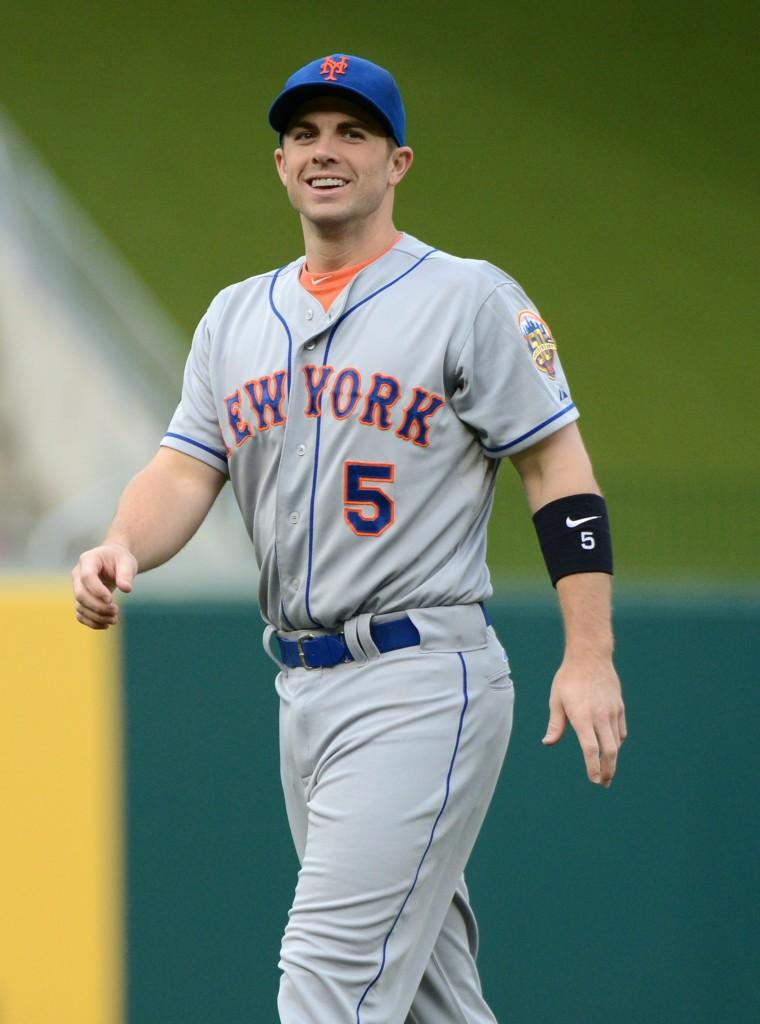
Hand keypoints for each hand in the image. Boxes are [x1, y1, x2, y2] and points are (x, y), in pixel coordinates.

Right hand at [71, 543, 137, 629]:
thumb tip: (126, 589)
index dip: (97, 590)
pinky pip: (80, 614)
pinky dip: (91, 622)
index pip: (87, 577)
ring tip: (114, 619)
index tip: (110, 600)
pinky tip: (106, 625)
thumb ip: (126, 574)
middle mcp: (78, 574)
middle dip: (98, 606)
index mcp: (88, 560)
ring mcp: (77, 587)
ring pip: (80, 606)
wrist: (114, 561)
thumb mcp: (127, 562)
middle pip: (81, 594)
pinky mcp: (80, 599)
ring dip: (96, 616)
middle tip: (116, 610)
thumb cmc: (120, 560)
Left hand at [542, 656, 626, 786]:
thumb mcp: (556, 700)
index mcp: (583, 716)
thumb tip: (548, 743)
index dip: (593, 767)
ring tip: (607, 770)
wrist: (590, 656)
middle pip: (610, 751)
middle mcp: (600, 716)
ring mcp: (613, 711)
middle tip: (604, 782)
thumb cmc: (568, 678)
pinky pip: (620, 731)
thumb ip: (555, 724)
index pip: (591, 748)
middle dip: (608, 770)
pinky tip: (611, 747)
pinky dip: (617, 742)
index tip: (593, 780)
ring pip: (617, 742)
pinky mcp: (620, 707)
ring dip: (612, 759)